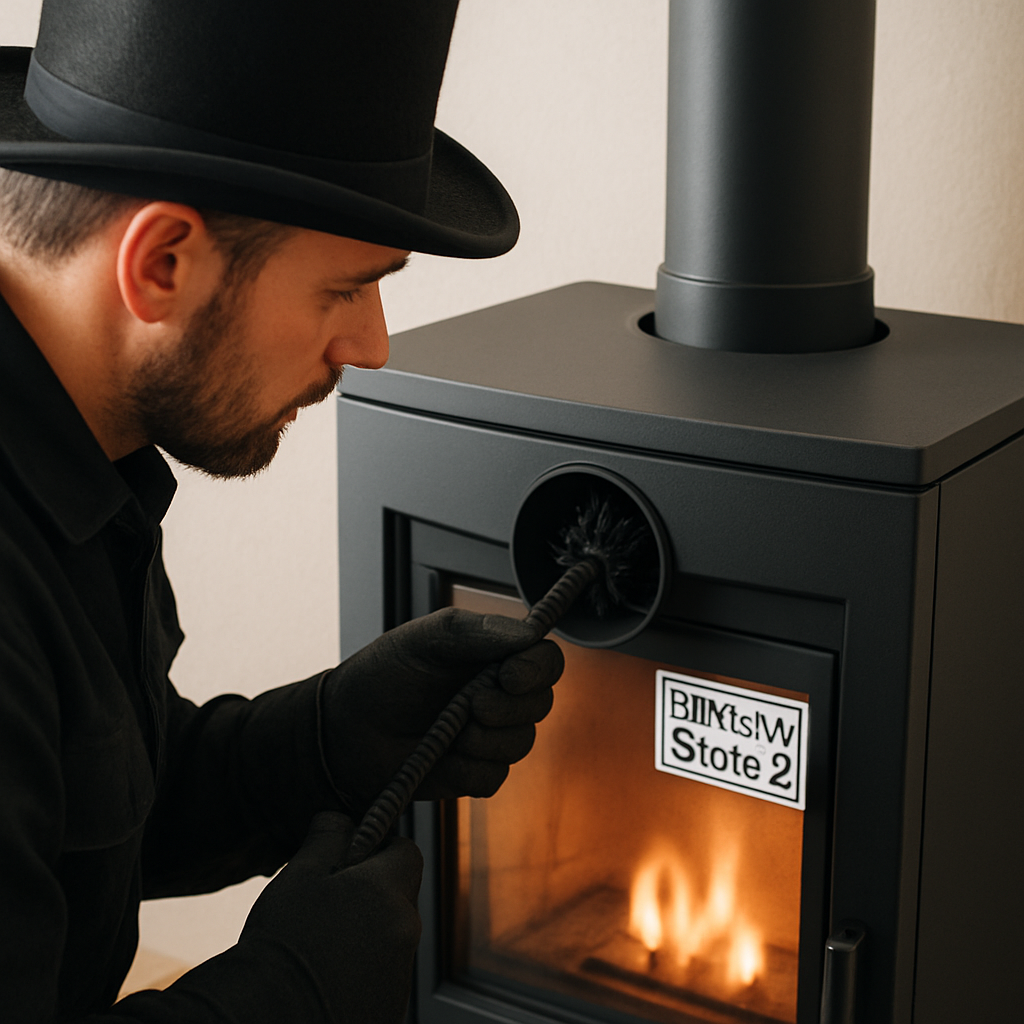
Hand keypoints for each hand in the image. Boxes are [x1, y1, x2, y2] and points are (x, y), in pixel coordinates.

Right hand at [240, 812, 421, 1023]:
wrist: (269, 1017)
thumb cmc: (283, 942)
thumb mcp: (299, 876)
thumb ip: (327, 840)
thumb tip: (339, 818)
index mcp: (389, 892)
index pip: (407, 854)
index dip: (381, 850)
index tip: (352, 860)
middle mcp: (405, 932)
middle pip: (398, 897)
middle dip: (370, 894)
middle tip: (327, 905)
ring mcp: (400, 975)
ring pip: (390, 938)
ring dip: (366, 934)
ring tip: (320, 946)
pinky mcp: (390, 1008)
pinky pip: (382, 976)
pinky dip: (362, 972)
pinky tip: (326, 977)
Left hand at [321, 608, 563, 809]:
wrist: (343, 729)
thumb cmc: (382, 674)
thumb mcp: (424, 639)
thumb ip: (476, 631)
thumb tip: (530, 633)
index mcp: (494, 656)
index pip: (545, 660)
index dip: (537, 670)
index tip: (509, 676)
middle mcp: (499, 695)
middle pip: (541, 704)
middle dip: (508, 709)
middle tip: (471, 706)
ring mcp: (488, 736)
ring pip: (520, 744)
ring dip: (485, 740)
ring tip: (449, 732)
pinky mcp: (473, 772)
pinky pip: (493, 777)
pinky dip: (467, 768)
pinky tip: (441, 757)